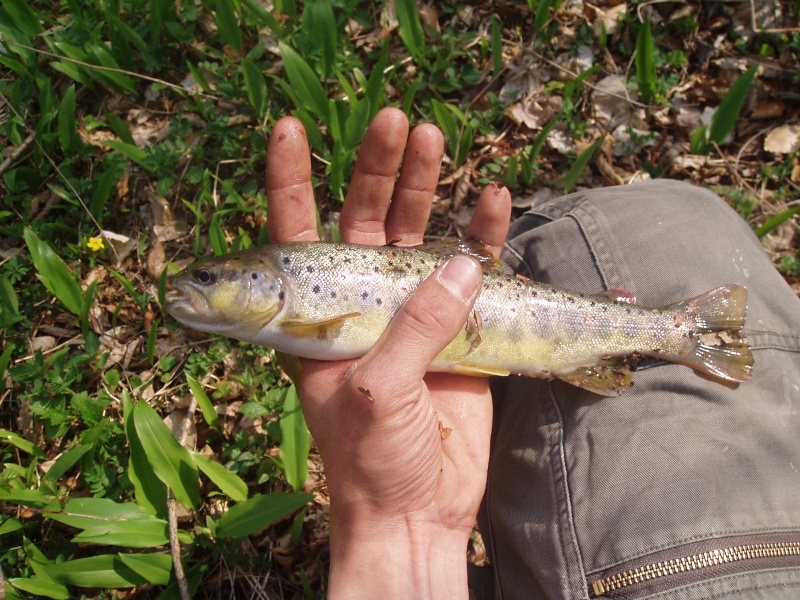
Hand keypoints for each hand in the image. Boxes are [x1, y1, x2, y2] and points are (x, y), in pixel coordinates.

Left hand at [266, 108, 510, 598]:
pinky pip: (472, 274)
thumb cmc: (372, 460)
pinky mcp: (456, 331)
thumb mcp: (378, 392)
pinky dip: (483, 239)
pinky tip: (493, 202)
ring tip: (434, 138)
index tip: (292, 128)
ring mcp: (410, 314)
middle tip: (395, 122)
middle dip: (377, 171)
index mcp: (316, 319)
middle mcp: (359, 305)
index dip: (291, 181)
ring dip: (426, 189)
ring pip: (417, 236)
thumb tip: (461, 265)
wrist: (417, 511)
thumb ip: (417, 328)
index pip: (294, 235)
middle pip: (364, 220)